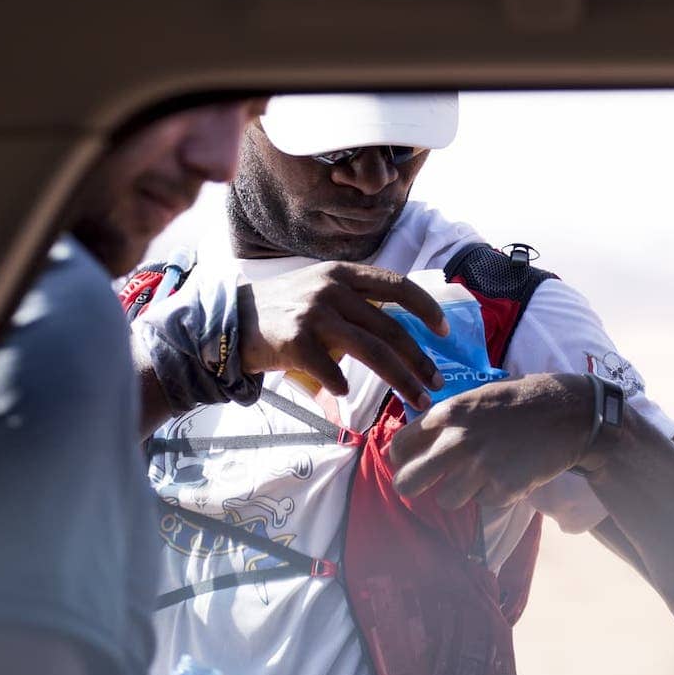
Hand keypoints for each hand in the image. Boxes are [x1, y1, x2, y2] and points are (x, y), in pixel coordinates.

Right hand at [236, 263, 447, 411]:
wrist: (229, 321)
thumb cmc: (283, 311)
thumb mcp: (321, 291)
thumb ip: (356, 305)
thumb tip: (399, 336)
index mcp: (343, 274)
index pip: (397, 285)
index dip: (425, 308)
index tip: (444, 331)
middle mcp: (332, 289)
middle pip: (390, 328)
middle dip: (420, 359)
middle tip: (437, 383)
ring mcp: (314, 313)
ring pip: (372, 351)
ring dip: (401, 380)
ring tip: (417, 400)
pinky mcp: (295, 340)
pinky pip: (331, 371)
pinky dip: (342, 386)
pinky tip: (345, 395)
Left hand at [387, 374, 595, 508]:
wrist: (571, 413)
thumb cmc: (524, 399)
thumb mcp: (479, 396)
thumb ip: (448, 418)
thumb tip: (420, 440)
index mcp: (447, 413)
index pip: (399, 447)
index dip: (402, 458)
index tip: (410, 461)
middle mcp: (457, 442)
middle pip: (408, 483)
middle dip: (413, 486)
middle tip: (427, 484)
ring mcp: (479, 468)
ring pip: (446, 499)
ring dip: (460, 491)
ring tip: (482, 473)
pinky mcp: (503, 489)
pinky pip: (483, 502)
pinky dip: (493, 493)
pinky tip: (510, 472)